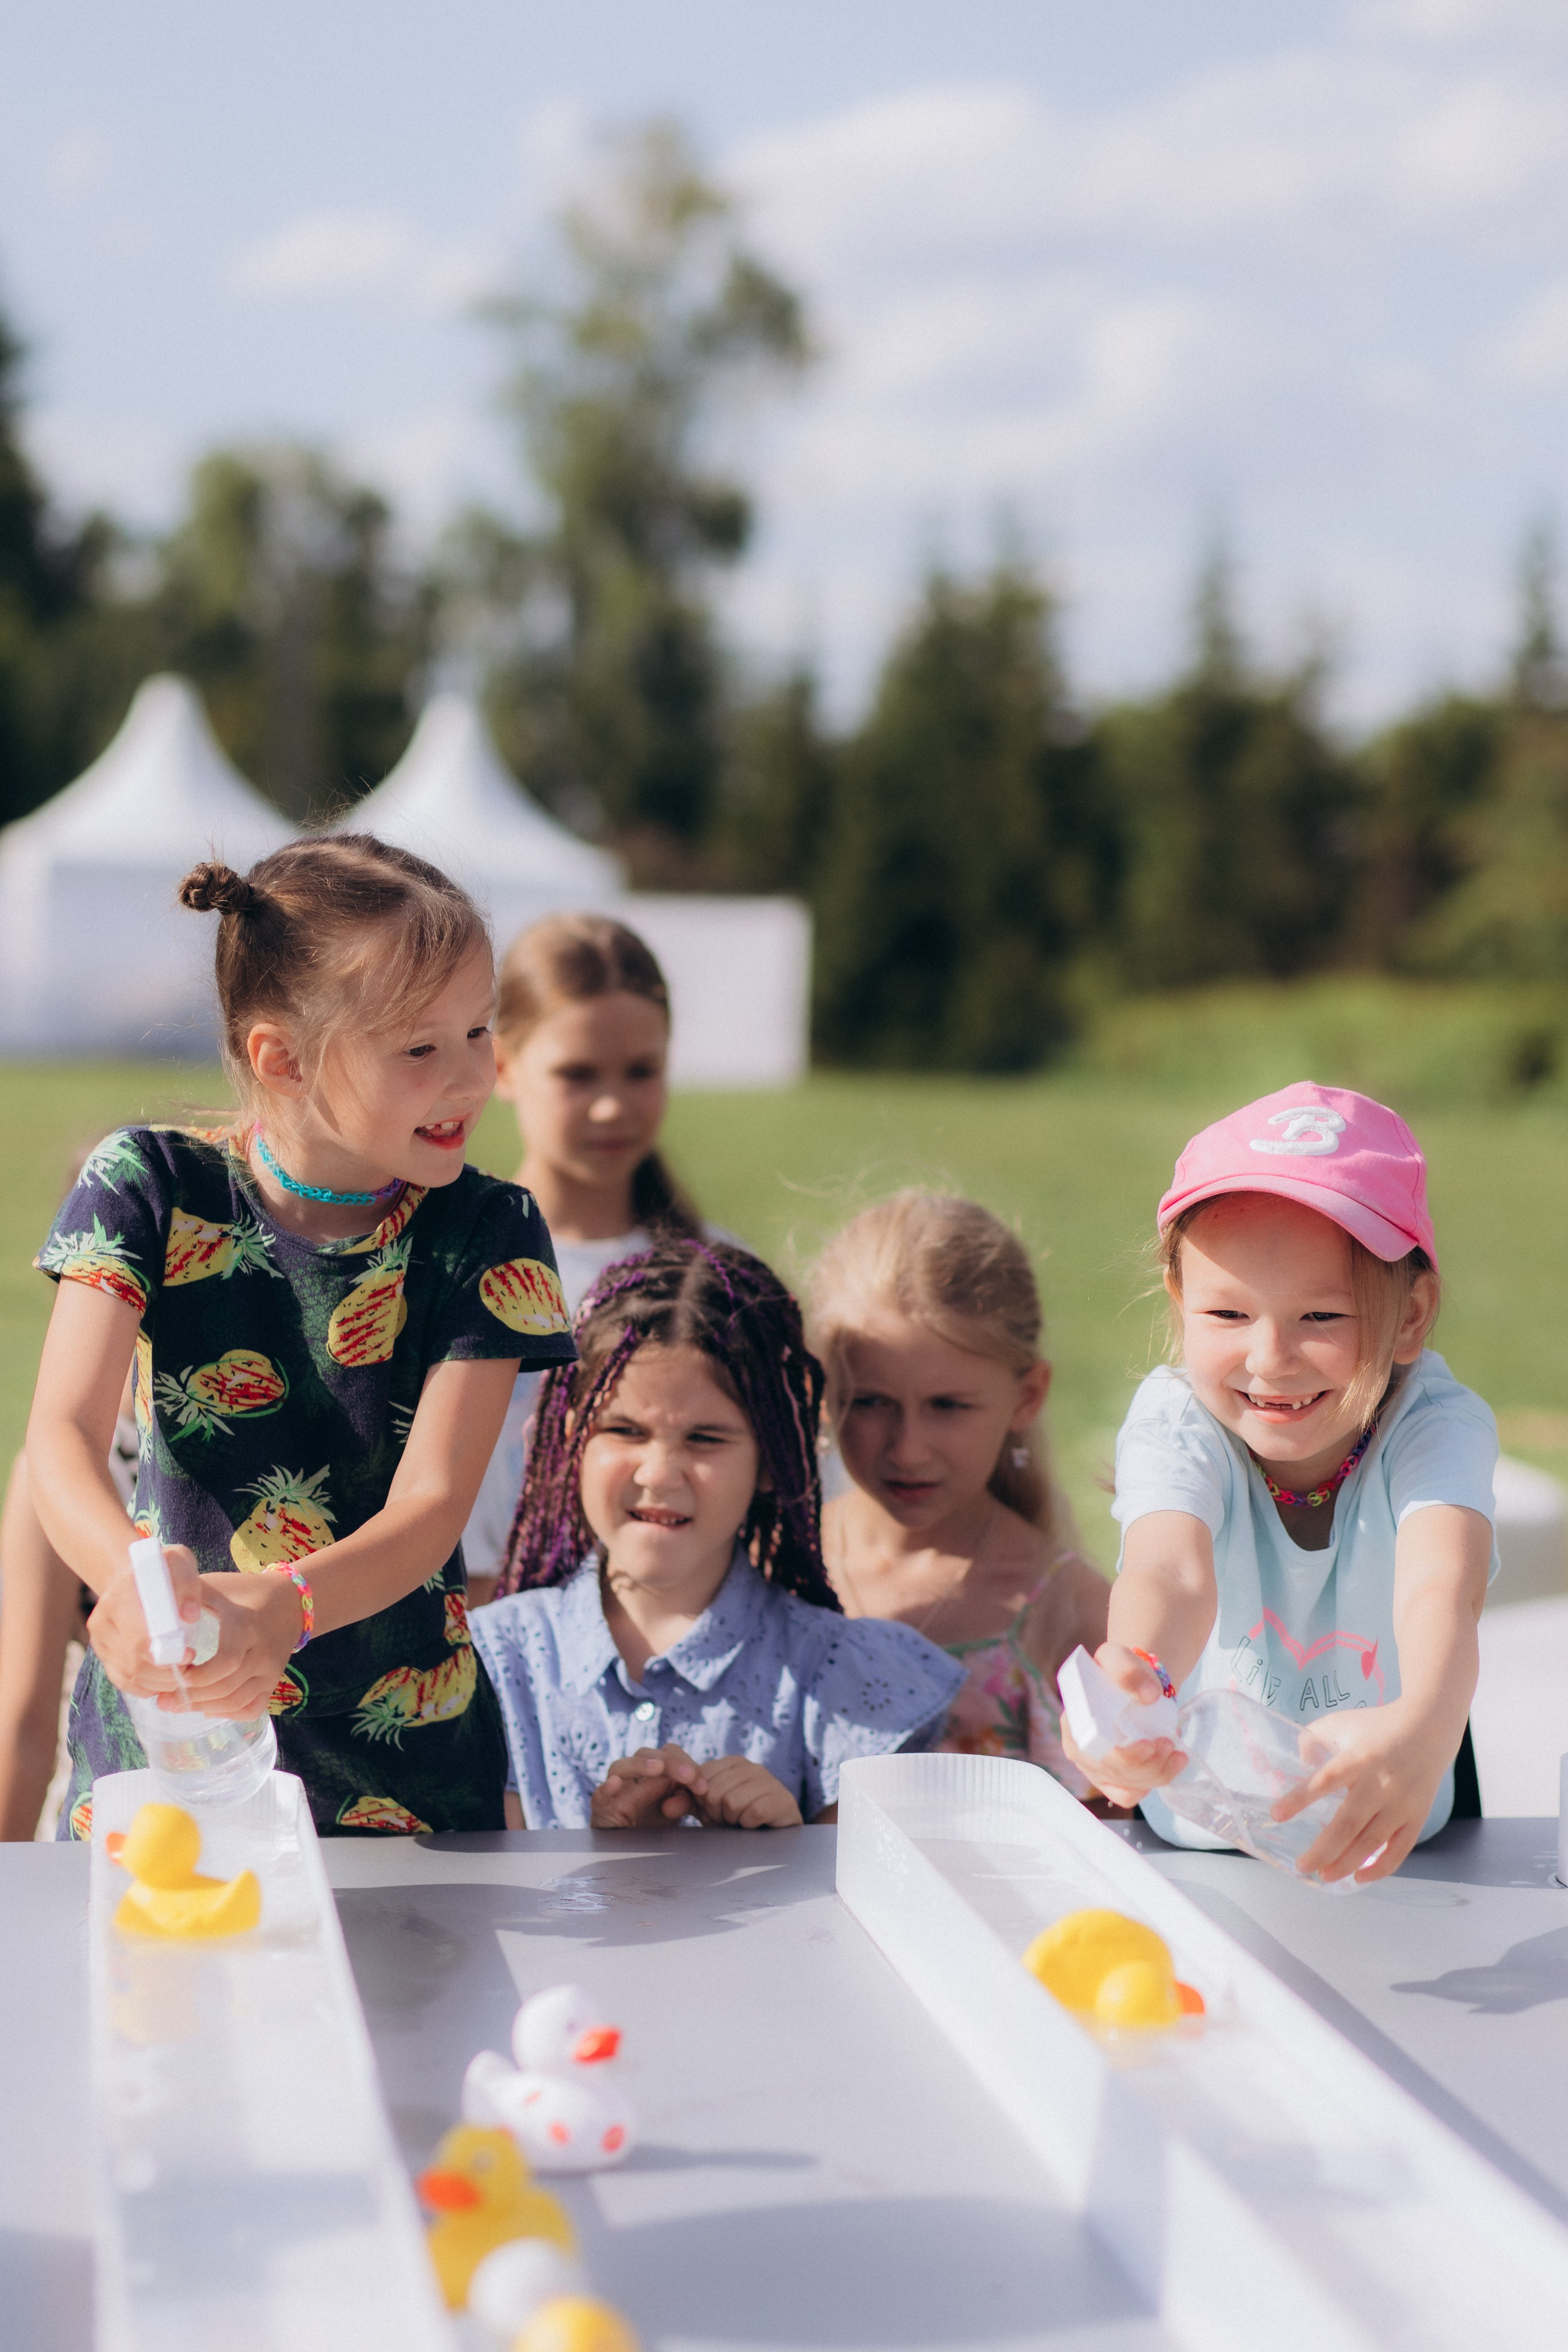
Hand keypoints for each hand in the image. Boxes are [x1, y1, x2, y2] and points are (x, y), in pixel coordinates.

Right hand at [86, 1543, 205, 1696]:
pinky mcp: (104, 1654)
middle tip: (190, 1667)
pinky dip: (146, 1687)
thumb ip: (187, 1584)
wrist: (135, 1577)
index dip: (165, 1653)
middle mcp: (101, 1620)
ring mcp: (99, 1640)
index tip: (190, 1655)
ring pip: (128, 1675)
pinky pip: (123, 1681)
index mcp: (118, 1596)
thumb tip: (190, 1615)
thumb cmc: (163, 1570)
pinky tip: (166, 1681)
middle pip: (133, 1662)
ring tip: (183, 1673)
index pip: (139, 1638)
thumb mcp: (179, 1563)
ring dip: (159, 1682)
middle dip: (166, 1672)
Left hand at [162, 1571, 305, 1719]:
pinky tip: (208, 1708)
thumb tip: (155, 1611)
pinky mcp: (273, 1681)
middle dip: (192, 1697)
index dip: (198, 1676)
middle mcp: (262, 1652)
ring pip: (237, 1702)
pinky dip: (229, 1713)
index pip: (226, 1661)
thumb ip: (187, 1596)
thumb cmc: (244, 1592)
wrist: (289, 1602)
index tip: (173, 1675)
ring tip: (177, 1705)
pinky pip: (252, 1708)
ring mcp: (270, 1670)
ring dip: (205, 1707)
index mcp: (246, 1626)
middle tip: (163, 1700)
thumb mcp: (216, 1586)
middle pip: (227, 1686)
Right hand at [591, 1746, 708, 1828]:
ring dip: (640, 1765)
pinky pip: (599, 1795)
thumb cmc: (649, 1826)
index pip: (668, 1754)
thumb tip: (689, 1793)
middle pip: (646, 1754)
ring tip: (657, 1767)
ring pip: (620, 1767)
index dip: (687, 1764)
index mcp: (651, 1774)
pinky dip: (606, 1788)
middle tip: (689, 1776)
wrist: (624, 1851)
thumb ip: (682, 1801)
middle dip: (671, 1762)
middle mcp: (632, 1777)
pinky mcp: (601, 1808)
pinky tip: (614, 1784)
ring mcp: (615, 1791)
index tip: (701, 1786)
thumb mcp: (672, 1813)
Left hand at [685, 1755, 801, 1829]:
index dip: (703, 1802)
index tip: (714, 1811)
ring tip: (742, 1821)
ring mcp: (771, 1781)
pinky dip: (750, 1824)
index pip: (702, 1778)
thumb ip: (685, 1800)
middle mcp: (753, 1767)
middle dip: (718, 1812)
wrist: (770, 1836)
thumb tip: (665, 1806)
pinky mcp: (784, 1800)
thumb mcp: (706, 1808)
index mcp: (733, 1763)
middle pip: (715, 1792)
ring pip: (734, 1802)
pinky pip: (755, 1812)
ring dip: (734, 1819)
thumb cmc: (736, 1819)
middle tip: (729, 1819)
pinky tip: (756, 1825)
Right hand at [1058, 1641, 1187, 1807]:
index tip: (1149, 1744)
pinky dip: (1152, 1785)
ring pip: (1124, 1787)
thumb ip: (1128, 1671)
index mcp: (1073, 1723)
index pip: (1091, 1752)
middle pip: (1110, 1773)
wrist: (1133, 1684)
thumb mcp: (1117, 1658)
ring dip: (1155, 1775)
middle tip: (1170, 1743)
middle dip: (1145, 1766)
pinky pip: (1129, 1795)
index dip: (1121, 1756)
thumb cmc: (1119, 1671)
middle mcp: (1080, 1751)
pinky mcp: (1112, 1779)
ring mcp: (1095, 1768)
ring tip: (1176, 1753)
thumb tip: (1149, 1696)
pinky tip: (1170, 1766)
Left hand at [1272, 1702, 1447, 1882]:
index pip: (1324, 1781)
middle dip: (1322, 1850)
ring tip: (1324, 1876)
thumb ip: (1313, 1738)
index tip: (1276, 1815)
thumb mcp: (1342, 1722)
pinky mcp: (1417, 1816)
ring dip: (1346, 1863)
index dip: (1299, 1799)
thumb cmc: (1378, 1727)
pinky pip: (1400, 1850)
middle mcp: (1380, 1782)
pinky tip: (1359, 1877)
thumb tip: (1297, 1763)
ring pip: (1371, 1842)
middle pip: (1348, 1823)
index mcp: (1358, 1758)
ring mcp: (1401, 1803)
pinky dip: (1381, 1868)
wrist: (1430, 1728)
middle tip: (1302, 1866)